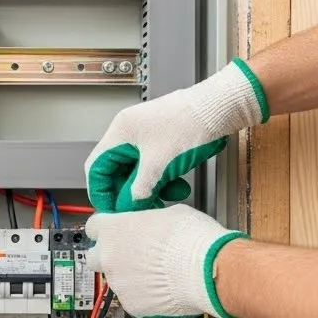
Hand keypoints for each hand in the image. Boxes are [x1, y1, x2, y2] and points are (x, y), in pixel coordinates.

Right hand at [85, 58, 267, 212]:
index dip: (101, 192)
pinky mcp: (164, 142)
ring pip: (139, 172)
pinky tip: (180, 186)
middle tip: (140, 209)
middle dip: (130, 193)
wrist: (221, 108)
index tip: (111, 210)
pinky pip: (156, 168)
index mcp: (121, 132)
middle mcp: (130, 133)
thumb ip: (138, 191)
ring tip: (167, 198)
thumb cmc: (191, 123)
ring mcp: (148, 137)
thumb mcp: (159, 165)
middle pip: (118, 172)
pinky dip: (164, 181)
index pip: (96, 167)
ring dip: (151, 189)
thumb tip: (127, 208)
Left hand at [85, 204, 246, 317]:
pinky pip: (133, 300)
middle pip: (94, 258)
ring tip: (158, 275)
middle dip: (108, 257)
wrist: (206, 270)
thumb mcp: (170, 215)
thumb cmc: (192, 239)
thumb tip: (152, 227)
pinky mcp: (132, 306)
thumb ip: (149, 222)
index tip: (114, 232)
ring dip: (131, 277)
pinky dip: (144, 296)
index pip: (94, 227)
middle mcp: (109, 258)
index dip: (106, 229)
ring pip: (116, 281)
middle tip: (129, 256)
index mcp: (114, 230)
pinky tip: (163, 289)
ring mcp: (119, 284)